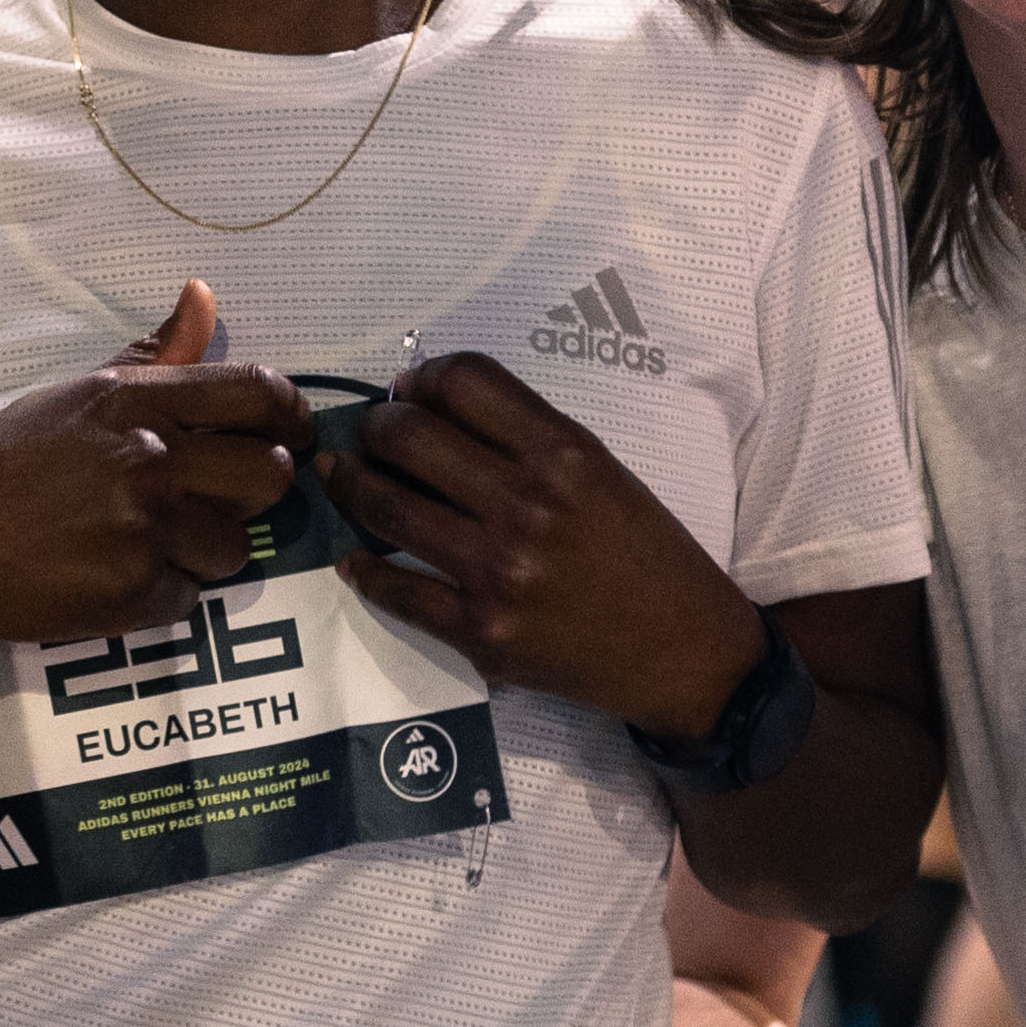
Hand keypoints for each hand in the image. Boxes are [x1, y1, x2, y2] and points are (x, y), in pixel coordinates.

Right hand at [0, 281, 297, 677]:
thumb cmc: (7, 464)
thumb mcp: (77, 396)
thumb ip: (154, 356)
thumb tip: (203, 296)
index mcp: (137, 401)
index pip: (256, 391)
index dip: (290, 415)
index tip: (290, 434)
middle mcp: (151, 458)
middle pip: (270, 475)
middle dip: (258, 491)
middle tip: (224, 497)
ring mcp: (147, 528)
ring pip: (237, 546)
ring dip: (206, 550)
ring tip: (155, 543)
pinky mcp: (137, 591)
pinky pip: (190, 596)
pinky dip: (162, 594)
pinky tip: (118, 576)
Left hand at [336, 349, 762, 731]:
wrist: (684, 651)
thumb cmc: (645, 553)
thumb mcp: (602, 472)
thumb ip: (526, 438)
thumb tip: (429, 405)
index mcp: (565, 454)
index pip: (465, 381)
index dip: (424, 375)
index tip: (411, 390)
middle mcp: (528, 504)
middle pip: (409, 435)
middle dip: (377, 426)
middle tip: (373, 435)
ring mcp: (498, 571)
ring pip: (386, 506)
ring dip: (350, 484)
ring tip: (341, 476)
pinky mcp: (481, 631)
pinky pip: (395, 591)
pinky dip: (362, 570)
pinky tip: (354, 558)